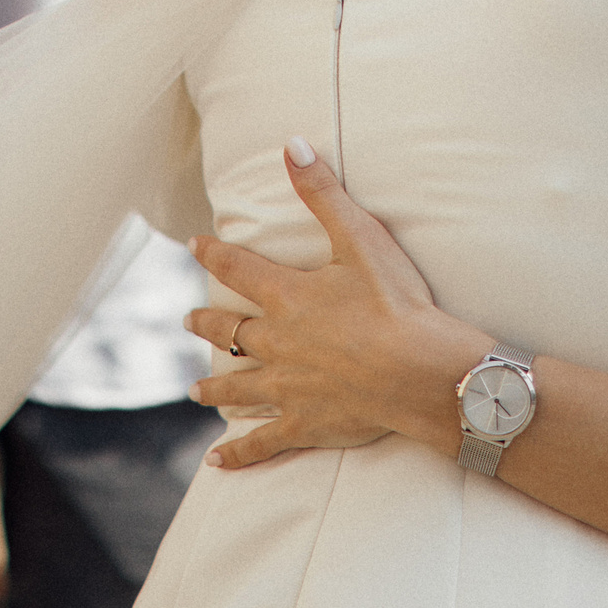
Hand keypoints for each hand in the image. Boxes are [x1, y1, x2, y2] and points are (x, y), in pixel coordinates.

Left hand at [184, 137, 488, 467]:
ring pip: (237, 386)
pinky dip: (238, 453)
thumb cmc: (396, 303)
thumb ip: (323, 193)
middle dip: (206, 323)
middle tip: (186, 319)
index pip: (238, 268)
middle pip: (230, 331)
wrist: (420, 371)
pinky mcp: (305, 423)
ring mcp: (288, 387)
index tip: (194, 245)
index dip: (214, 253)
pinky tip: (216, 462)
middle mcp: (277, 342)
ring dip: (214, 385)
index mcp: (287, 297)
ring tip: (193, 389)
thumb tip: (292, 145)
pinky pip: (262, 441)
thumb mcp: (361, 238)